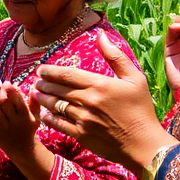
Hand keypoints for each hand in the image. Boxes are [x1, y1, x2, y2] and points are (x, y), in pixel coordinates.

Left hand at [0, 82, 40, 158]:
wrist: (22, 150)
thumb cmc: (29, 129)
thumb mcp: (36, 117)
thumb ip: (34, 102)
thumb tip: (34, 87)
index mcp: (26, 118)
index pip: (18, 101)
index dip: (11, 90)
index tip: (7, 83)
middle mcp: (15, 123)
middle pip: (5, 103)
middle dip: (1, 92)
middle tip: (0, 87)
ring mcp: (4, 127)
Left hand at [32, 32, 174, 172]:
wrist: (144, 144)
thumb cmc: (141, 109)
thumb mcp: (135, 78)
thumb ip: (116, 56)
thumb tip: (101, 35)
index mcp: (99, 85)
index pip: (67, 74)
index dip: (50, 71)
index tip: (41, 70)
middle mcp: (88, 101)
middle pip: (57, 89)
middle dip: (43, 84)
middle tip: (36, 81)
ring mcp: (83, 119)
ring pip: (55, 105)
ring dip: (42, 98)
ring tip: (35, 93)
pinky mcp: (81, 135)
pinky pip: (59, 124)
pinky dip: (49, 118)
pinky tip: (44, 114)